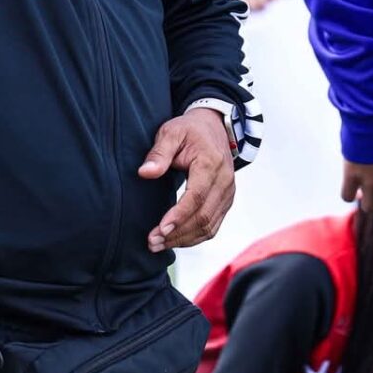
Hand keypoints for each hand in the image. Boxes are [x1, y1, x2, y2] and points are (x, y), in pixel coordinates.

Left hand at [139, 110, 235, 252]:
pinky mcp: (226, 201)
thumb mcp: (171, 132)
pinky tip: (175, 240)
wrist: (214, 126)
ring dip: (184, 240)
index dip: (178, 216)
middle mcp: (224, 181)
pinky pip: (213, 225)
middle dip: (177, 234)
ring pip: (209, 226)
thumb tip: (144, 173)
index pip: (196, 197)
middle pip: (203, 217)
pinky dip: (194, 237)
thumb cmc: (189, 130)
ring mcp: (228, 193)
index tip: (160, 229)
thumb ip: (159, 153)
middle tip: (152, 243)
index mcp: (210, 163)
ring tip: (159, 245)